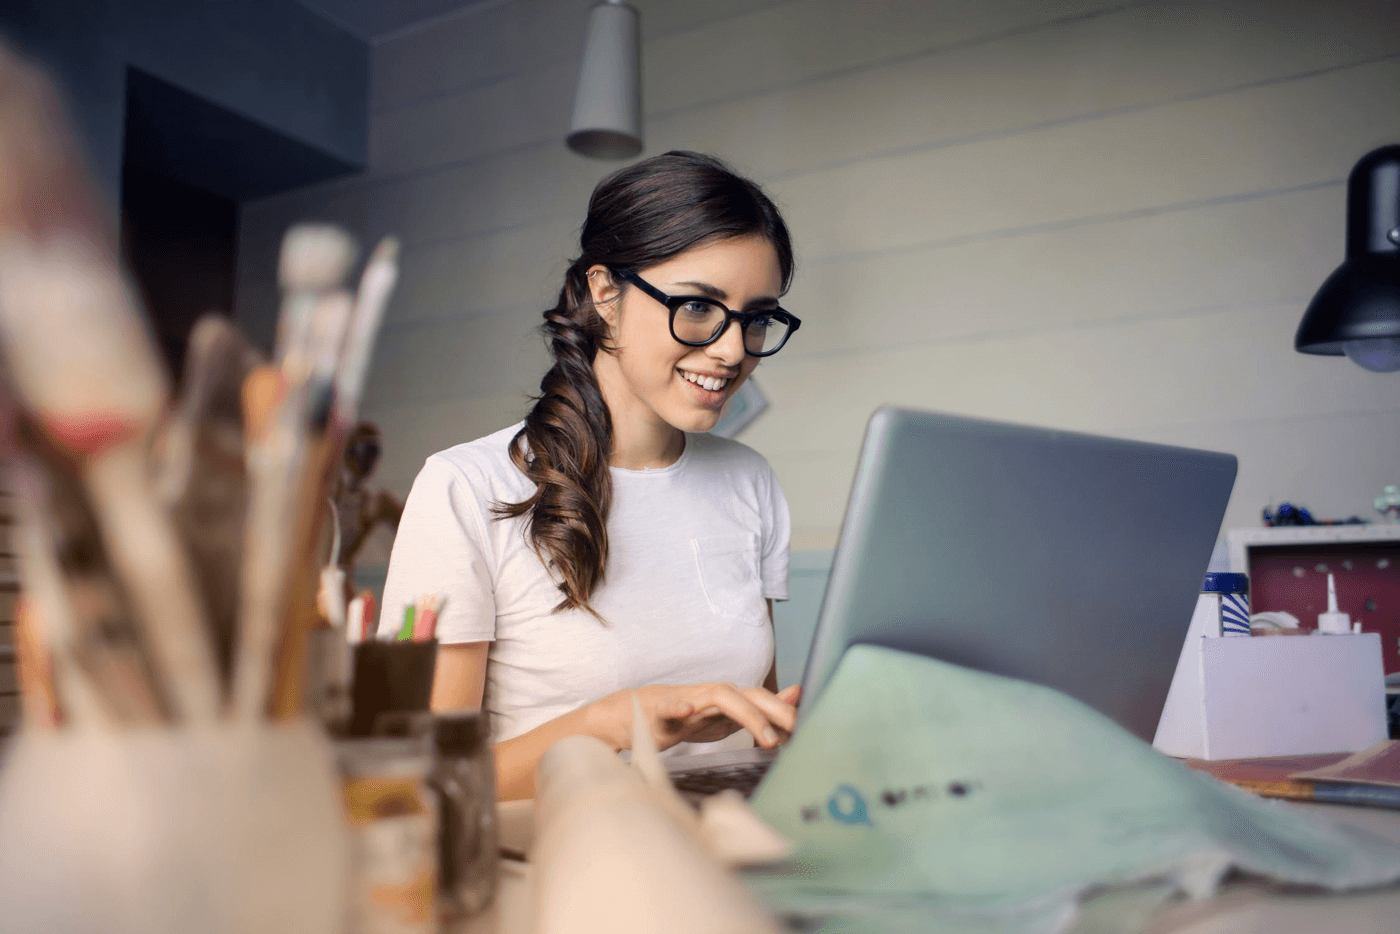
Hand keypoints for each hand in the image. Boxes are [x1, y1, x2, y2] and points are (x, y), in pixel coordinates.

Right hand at [587, 682, 801, 752]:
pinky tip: (688, 712)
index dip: (786, 712)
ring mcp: (688, 700)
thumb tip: (797, 695)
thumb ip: (760, 708)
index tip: (809, 730)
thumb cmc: (686, 716)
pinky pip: (669, 707)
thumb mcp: (727, 716)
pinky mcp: (660, 711)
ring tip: (768, 738)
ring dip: (747, 715)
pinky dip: (678, 707)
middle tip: (799, 731)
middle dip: (776, 711)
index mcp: (729, 699)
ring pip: (719, 697)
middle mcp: (713, 695)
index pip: (763, 700)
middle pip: (749, 695)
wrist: (637, 715)